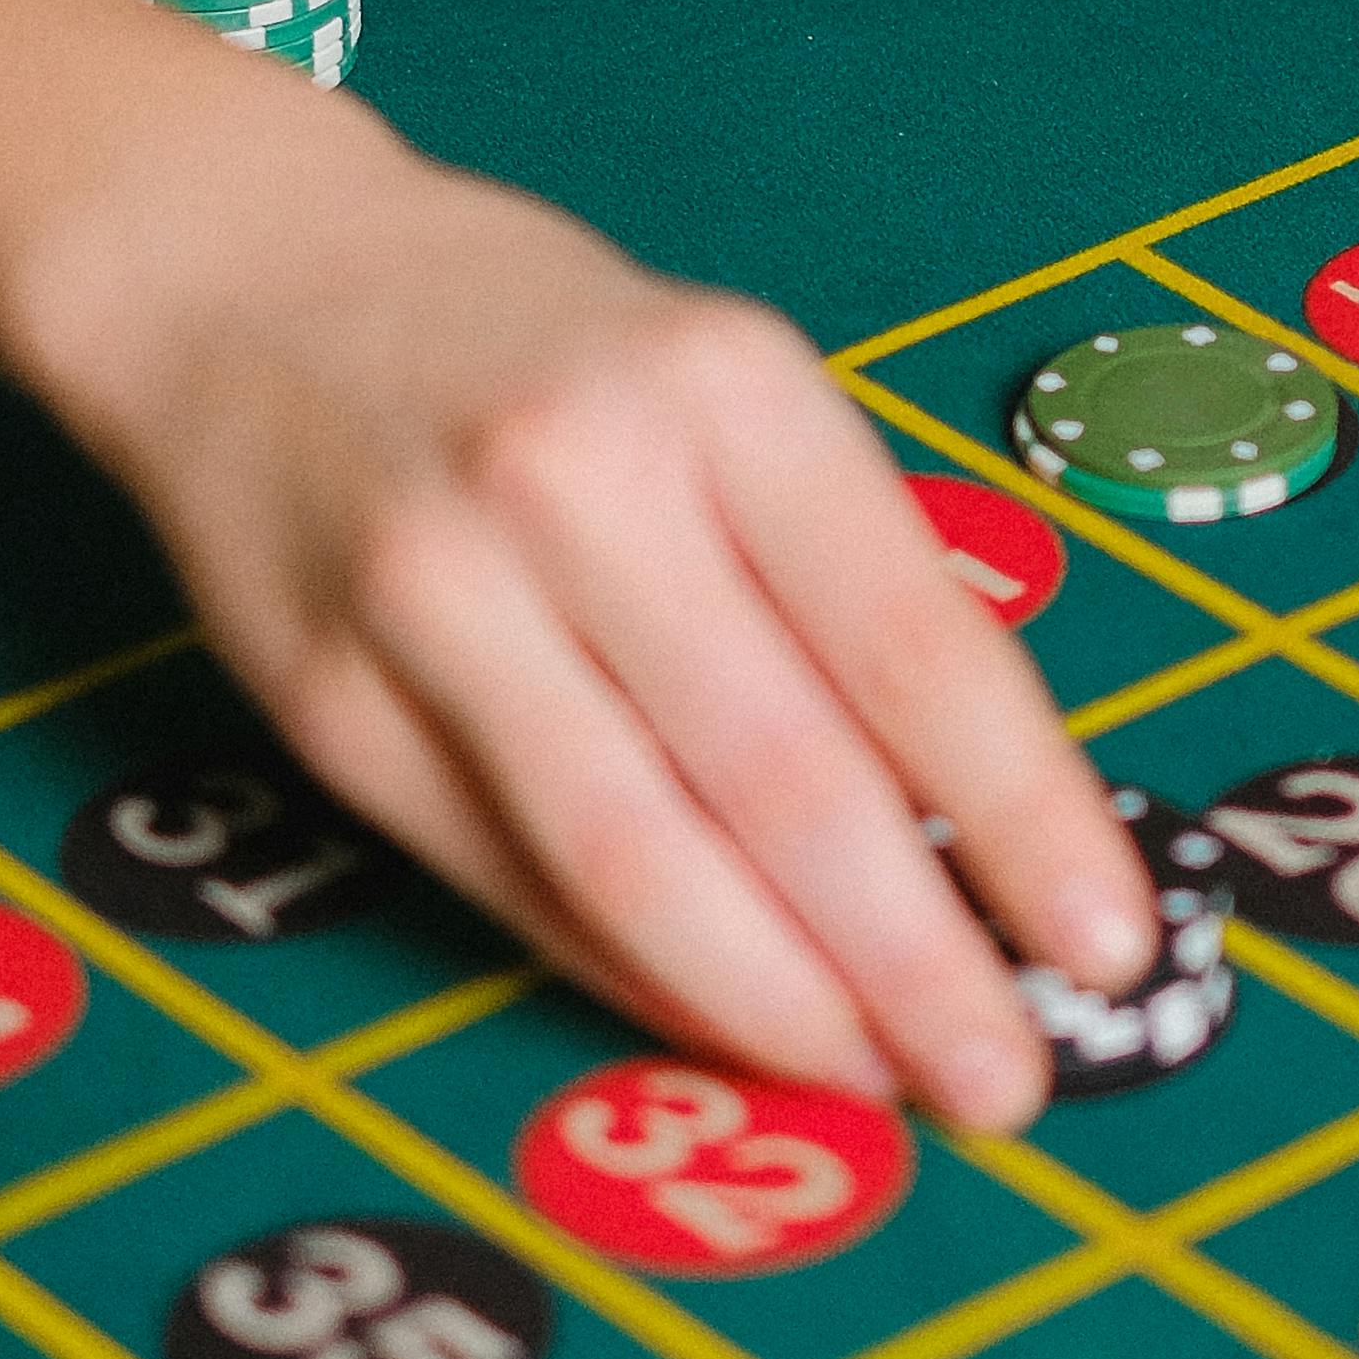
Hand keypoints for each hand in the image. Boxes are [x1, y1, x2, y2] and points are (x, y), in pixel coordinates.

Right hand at [1, 106, 1148, 1134]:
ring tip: (883, 1081)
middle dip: (915, 960)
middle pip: (782, 777)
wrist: (246, 277)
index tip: (1112, 943)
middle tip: (1008, 1081)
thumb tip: (982, 830)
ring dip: (778, 1002)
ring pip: (633, 855)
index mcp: (725, 390)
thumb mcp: (728, 392)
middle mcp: (577, 482)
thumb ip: (842, 576)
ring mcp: (435, 594)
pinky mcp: (330, 699)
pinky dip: (631, 968)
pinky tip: (725, 1024)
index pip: (911, 642)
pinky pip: (510, 874)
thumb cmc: (546, 354)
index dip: (1025, 815)